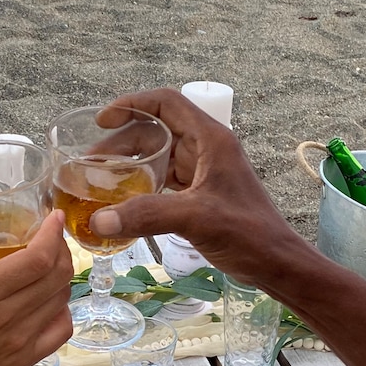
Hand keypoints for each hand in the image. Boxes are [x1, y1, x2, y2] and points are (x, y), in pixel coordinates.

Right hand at [0, 212, 73, 365]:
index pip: (37, 258)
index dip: (53, 233)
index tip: (54, 217)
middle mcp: (6, 315)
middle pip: (57, 275)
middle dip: (62, 249)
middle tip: (52, 237)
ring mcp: (19, 340)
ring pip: (62, 300)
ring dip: (62, 276)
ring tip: (50, 264)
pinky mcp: (24, 359)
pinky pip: (61, 331)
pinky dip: (63, 310)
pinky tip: (50, 300)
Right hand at [92, 89, 305, 286]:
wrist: (275, 262)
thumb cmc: (247, 233)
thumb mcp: (195, 219)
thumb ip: (147, 216)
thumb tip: (99, 220)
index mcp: (211, 139)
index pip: (166, 103)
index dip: (132, 104)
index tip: (101, 120)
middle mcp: (207, 148)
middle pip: (156, 131)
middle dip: (121, 142)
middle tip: (90, 162)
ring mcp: (205, 171)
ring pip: (159, 156)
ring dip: (130, 164)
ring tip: (100, 180)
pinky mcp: (201, 193)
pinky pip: (165, 179)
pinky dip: (143, 185)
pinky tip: (124, 201)